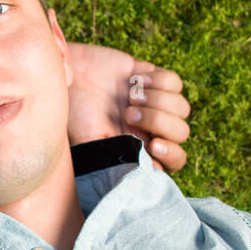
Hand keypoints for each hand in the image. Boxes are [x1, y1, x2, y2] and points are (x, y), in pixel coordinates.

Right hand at [64, 41, 190, 172]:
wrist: (67, 74)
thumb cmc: (73, 109)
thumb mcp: (87, 140)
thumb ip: (110, 160)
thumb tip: (138, 176)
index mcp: (138, 145)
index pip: (173, 159)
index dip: (171, 154)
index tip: (153, 146)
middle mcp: (149, 127)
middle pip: (181, 132)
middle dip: (158, 122)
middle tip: (128, 113)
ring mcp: (154, 102)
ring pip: (182, 107)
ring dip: (157, 100)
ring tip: (130, 95)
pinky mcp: (153, 78)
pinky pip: (175, 82)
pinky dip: (157, 81)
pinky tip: (134, 79)